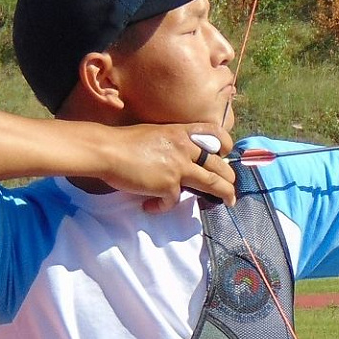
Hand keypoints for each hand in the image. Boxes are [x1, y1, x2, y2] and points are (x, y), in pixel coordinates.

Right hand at [98, 123, 237, 210]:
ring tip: (228, 202)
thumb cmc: (124, 142)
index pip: (214, 132)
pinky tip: (150, 206)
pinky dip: (162, 206)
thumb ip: (172, 145)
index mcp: (181, 132)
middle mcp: (185, 148)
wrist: (107, 151)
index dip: (225, 144)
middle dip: (229, 178)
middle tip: (231, 188)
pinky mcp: (168, 185)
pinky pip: (173, 201)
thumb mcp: (155, 134)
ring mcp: (178, 167)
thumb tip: (181, 161)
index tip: (225, 155)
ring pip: (211, 183)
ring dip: (224, 194)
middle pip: (218, 164)